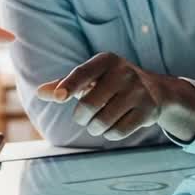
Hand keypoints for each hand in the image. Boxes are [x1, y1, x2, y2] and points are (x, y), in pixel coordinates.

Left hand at [37, 52, 164, 140]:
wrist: (154, 90)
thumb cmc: (110, 83)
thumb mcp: (90, 78)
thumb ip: (63, 85)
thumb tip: (39, 93)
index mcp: (106, 60)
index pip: (83, 73)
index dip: (69, 85)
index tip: (59, 98)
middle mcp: (124, 72)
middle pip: (89, 105)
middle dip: (80, 117)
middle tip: (82, 117)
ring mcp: (138, 91)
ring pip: (102, 122)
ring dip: (94, 128)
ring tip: (98, 122)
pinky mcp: (148, 110)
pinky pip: (118, 132)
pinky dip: (109, 134)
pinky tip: (113, 126)